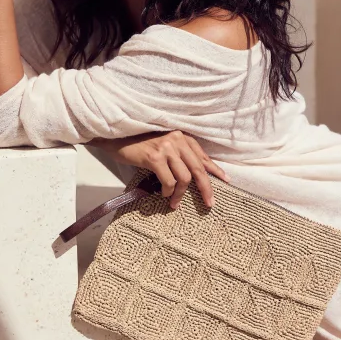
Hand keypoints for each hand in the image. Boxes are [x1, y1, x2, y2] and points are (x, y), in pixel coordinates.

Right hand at [90, 130, 228, 208]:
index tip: (225, 180)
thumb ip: (177, 156)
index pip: (202, 156)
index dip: (215, 169)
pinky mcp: (154, 156)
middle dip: (206, 188)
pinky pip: (168, 180)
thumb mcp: (162, 145)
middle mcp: (177, 139)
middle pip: (198, 169)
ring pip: (184, 177)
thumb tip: (191, 176)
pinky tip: (163, 195)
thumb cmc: (138, 142)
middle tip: (209, 204)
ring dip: (180, 194)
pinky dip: (168, 191)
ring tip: (174, 203)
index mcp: (181, 136)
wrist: (115, 135)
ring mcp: (166, 147)